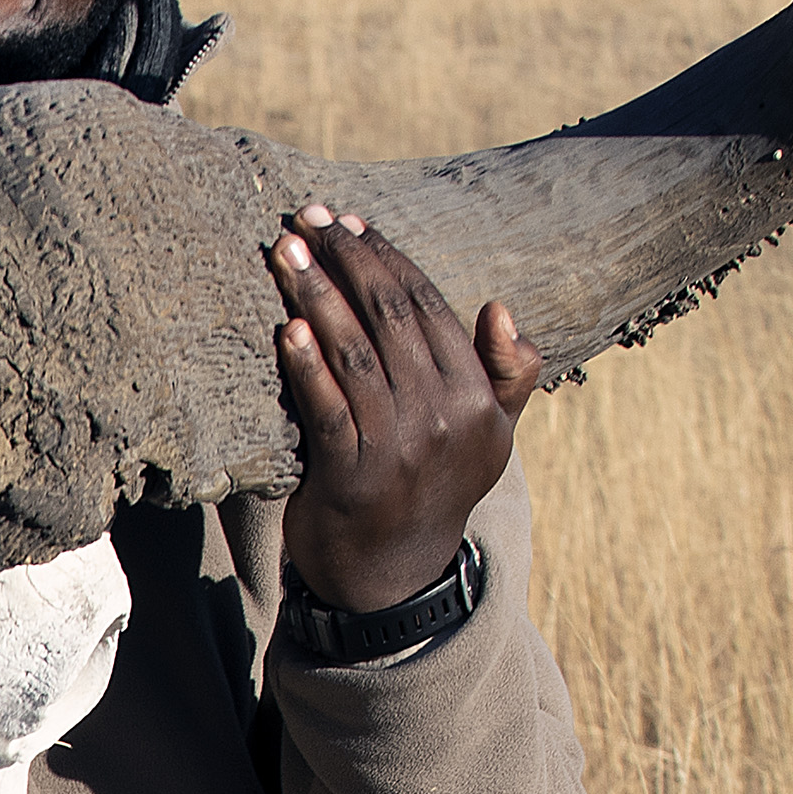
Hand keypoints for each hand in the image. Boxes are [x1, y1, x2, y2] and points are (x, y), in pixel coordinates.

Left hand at [267, 207, 538, 615]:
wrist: (396, 574)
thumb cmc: (436, 487)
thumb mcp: (491, 437)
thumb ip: (508, 374)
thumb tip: (501, 308)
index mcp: (477, 398)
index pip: (428, 308)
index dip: (387, 259)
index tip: (350, 224)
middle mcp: (443, 417)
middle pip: (389, 318)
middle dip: (345, 260)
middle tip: (306, 219)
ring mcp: (397, 447)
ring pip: (352, 352)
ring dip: (314, 295)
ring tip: (284, 251)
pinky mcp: (351, 476)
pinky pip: (326, 407)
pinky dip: (306, 365)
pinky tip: (286, 329)